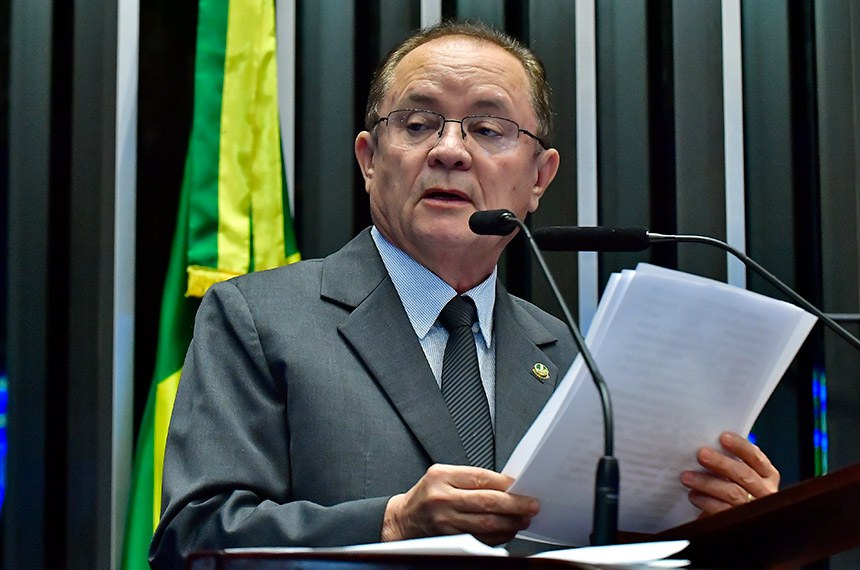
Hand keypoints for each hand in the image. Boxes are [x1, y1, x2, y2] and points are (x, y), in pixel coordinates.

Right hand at [381, 463, 538, 544]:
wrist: (402, 520)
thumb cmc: (425, 496)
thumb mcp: (441, 476)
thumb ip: (469, 478)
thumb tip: (505, 485)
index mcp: (441, 476)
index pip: (481, 477)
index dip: (505, 483)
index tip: (521, 486)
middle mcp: (442, 498)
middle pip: (487, 501)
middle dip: (514, 504)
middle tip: (531, 506)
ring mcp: (445, 521)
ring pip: (486, 523)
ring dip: (510, 523)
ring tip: (523, 520)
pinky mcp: (448, 539)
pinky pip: (479, 539)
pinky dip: (497, 537)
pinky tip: (507, 531)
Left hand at [680, 431, 779, 515]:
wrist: (733, 520)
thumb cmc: (733, 488)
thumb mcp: (738, 473)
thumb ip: (731, 460)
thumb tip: (708, 442)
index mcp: (767, 475)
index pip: (756, 457)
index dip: (740, 446)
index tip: (723, 437)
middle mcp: (765, 491)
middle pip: (744, 474)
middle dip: (721, 463)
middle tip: (701, 454)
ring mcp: (753, 508)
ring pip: (732, 493)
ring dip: (707, 483)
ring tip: (686, 477)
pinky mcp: (740, 522)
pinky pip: (722, 510)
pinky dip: (705, 501)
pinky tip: (693, 495)